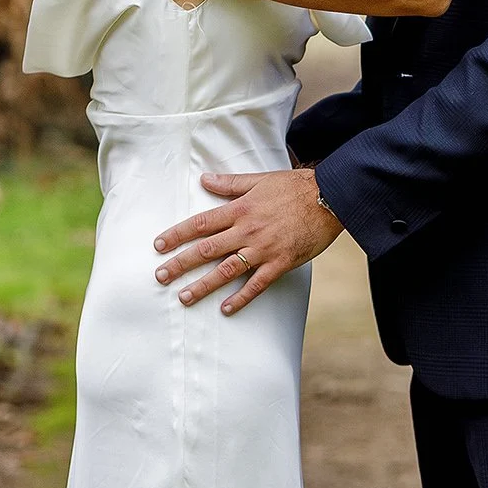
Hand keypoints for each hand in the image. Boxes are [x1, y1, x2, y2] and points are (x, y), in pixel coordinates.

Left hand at [153, 168, 342, 312]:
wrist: (329, 198)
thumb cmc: (294, 187)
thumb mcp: (259, 180)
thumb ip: (230, 183)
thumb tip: (204, 179)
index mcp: (240, 210)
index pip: (200, 224)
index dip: (177, 235)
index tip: (159, 245)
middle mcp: (246, 231)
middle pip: (206, 249)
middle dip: (180, 263)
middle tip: (160, 276)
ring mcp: (263, 249)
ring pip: (226, 270)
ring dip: (203, 285)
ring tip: (183, 297)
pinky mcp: (280, 263)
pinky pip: (256, 284)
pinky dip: (240, 298)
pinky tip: (225, 309)